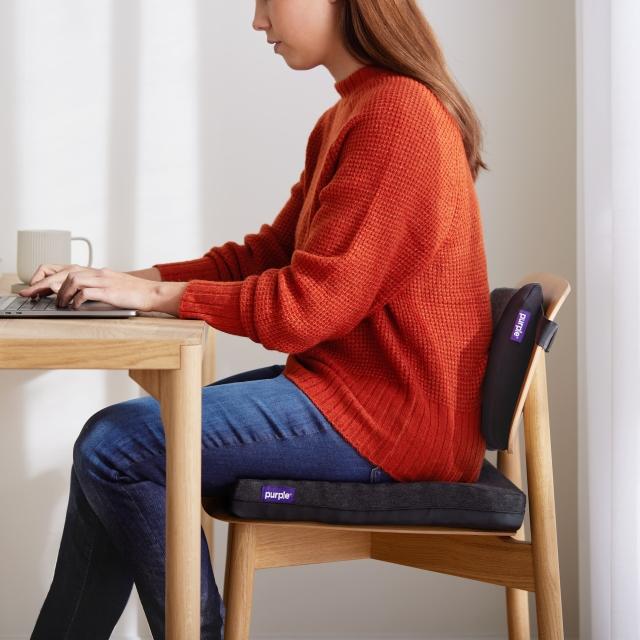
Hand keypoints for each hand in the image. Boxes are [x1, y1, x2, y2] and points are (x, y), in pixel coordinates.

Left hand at [20, 266, 157, 310]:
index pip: (69, 268)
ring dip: (62, 293)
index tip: (41, 287)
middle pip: (67, 273)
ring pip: (73, 280)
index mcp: (98, 272)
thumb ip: (96, 288)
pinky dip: (76, 300)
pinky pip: (85, 293)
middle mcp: (99, 273)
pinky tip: (76, 307)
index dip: (51, 277)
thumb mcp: (113, 287)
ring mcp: (104, 281)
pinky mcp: (109, 292)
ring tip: (61, 304)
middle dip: (50, 285)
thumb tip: (78, 297)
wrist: (153, 293)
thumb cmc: (135, 293)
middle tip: (42, 296)